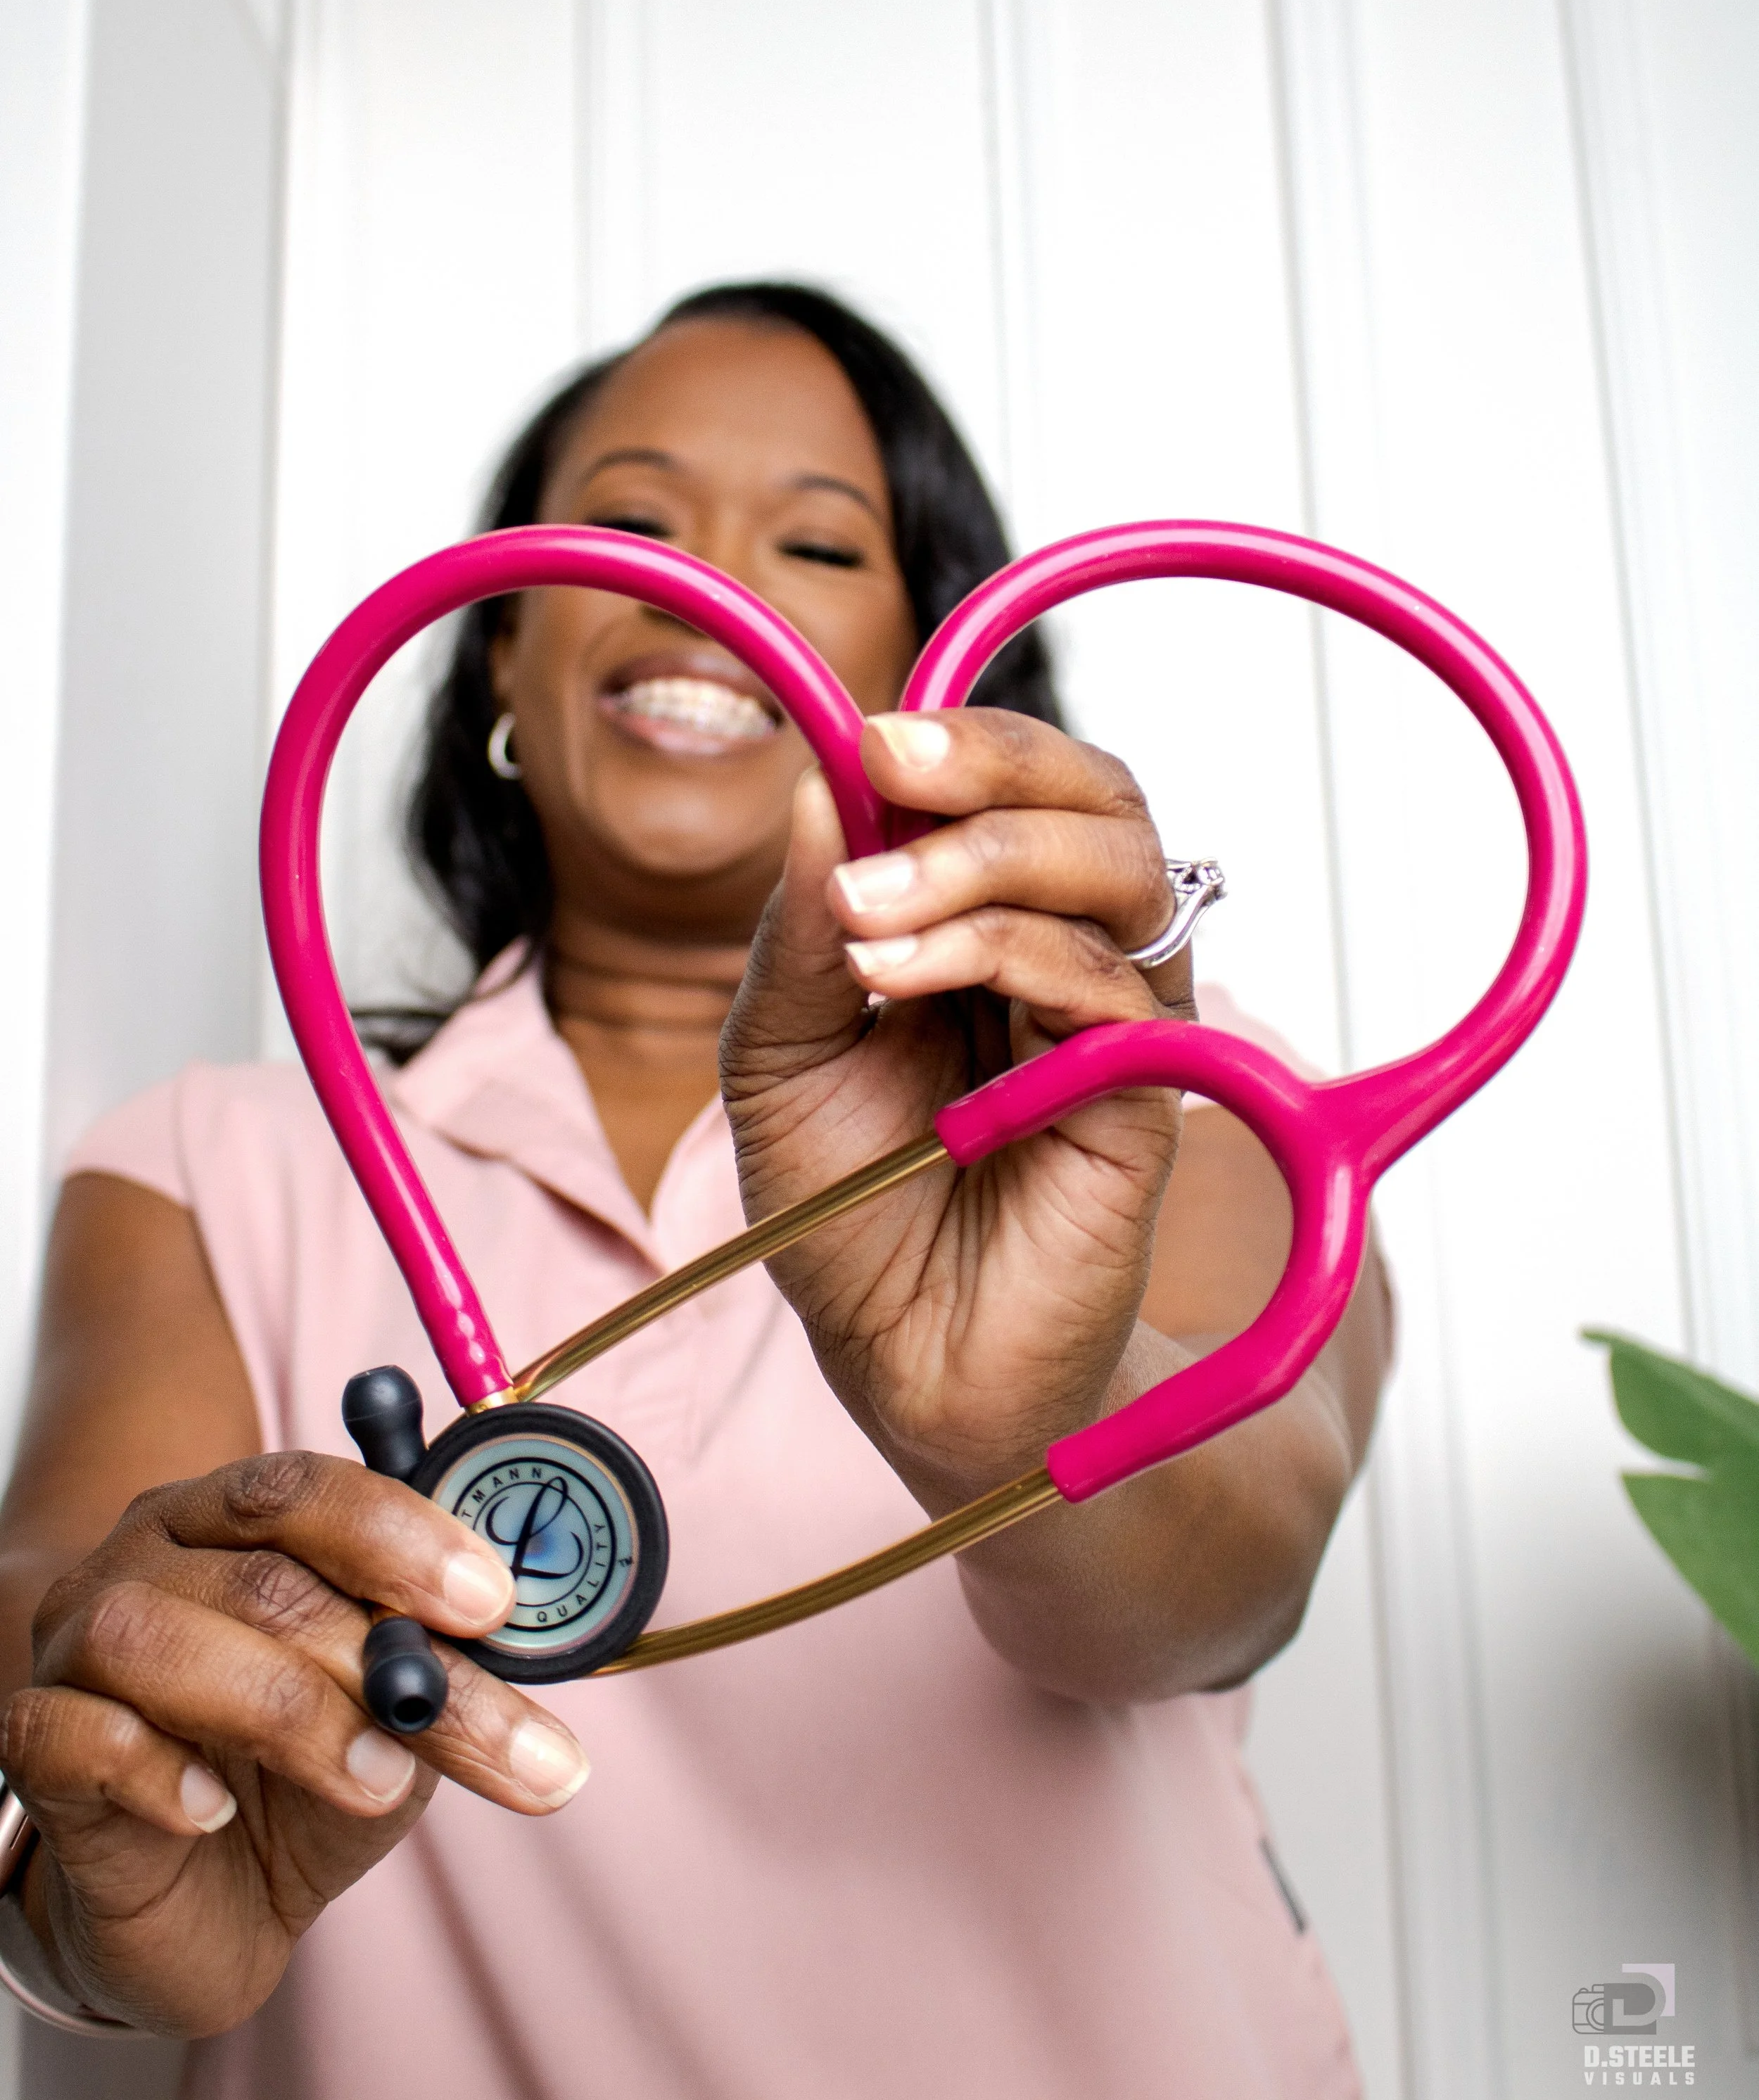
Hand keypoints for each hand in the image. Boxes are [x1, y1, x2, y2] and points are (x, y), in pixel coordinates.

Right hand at [0, 1454, 588, 2036]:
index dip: (400, 1536)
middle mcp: (145, 1558)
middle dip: (385, 1659)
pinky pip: (72, 1732)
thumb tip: (518, 1630)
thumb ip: (439, 1665)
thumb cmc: (304, 1783)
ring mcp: (72, 1646)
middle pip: (258, 1576)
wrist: (207, 1911)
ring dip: (288, 1712)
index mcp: (231, 1519)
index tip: (492, 1604)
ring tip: (374, 1782)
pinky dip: (154, 1769)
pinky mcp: (34, 1745)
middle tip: (477, 1729)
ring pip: (154, 1638)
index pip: (302, 1487)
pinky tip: (214, 1811)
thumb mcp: (398, 1721)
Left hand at [721, 709, 1187, 1510]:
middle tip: (887, 767)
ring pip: (1119, 868)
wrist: (899, 1364)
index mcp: (988, 921)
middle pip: (1099, 796)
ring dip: (983, 859)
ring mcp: (1117, 1020)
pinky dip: (1003, 952)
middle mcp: (1069, 953)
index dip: (960, 740)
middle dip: (993, 763)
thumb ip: (799, 929)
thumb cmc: (847, 1211)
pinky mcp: (1146, 1096)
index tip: (864, 736)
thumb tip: (820, 783)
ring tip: (865, 919)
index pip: (1019, 783)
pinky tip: (899, 984)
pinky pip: (1111, 981)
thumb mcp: (777, 1055)